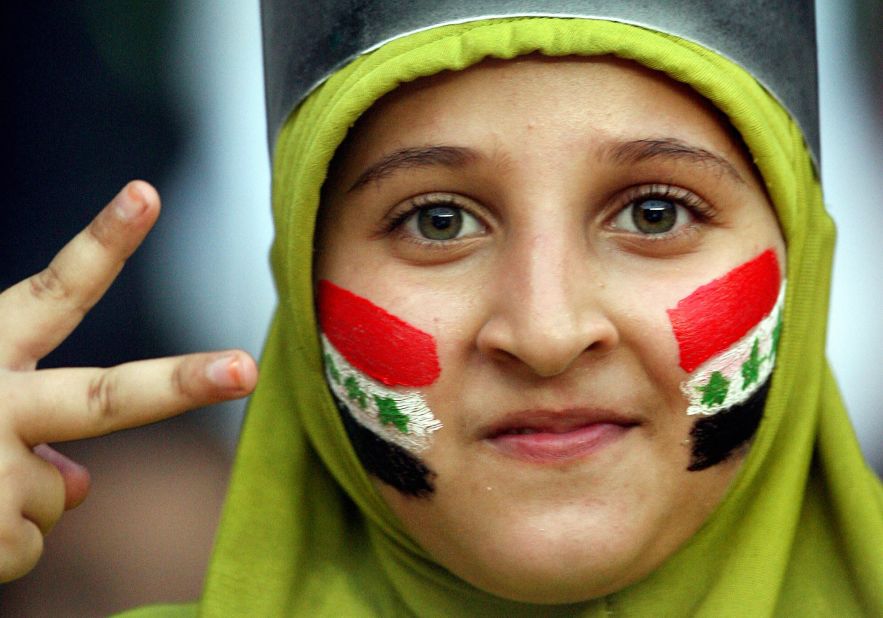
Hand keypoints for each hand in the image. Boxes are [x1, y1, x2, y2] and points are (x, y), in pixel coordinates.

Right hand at [0, 181, 257, 581]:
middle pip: (105, 398)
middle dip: (181, 383)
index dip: (102, 243)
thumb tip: (82, 483)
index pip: (50, 291)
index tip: (147, 194)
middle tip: (246, 368)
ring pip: (53, 495)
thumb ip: (21, 418)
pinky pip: (25, 546)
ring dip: (10, 500)